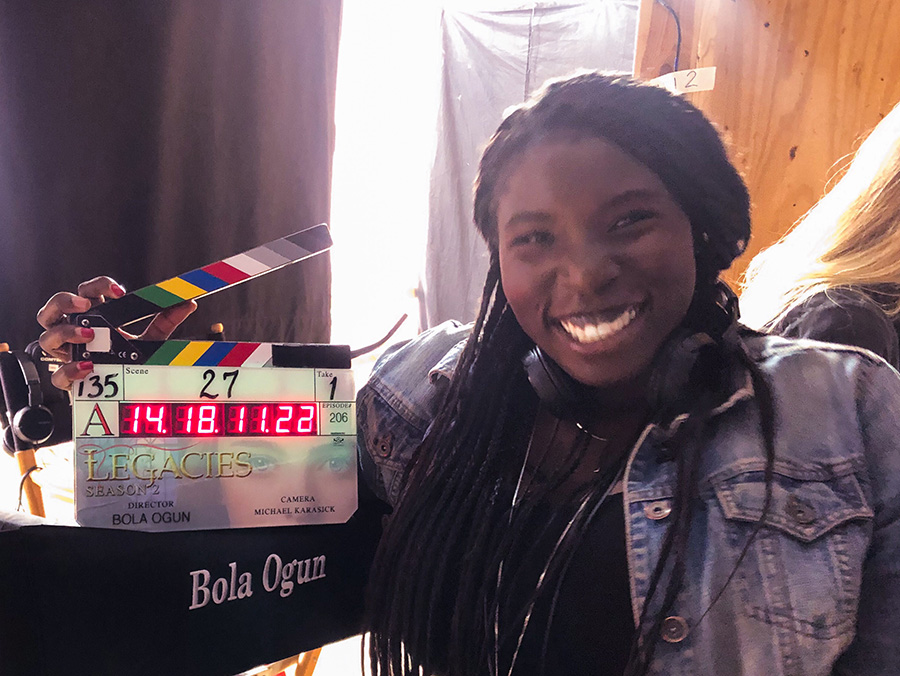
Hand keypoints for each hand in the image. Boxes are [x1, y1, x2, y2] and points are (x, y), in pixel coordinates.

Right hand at [37, 276, 196, 389]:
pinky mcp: (69, 379)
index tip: (119, 292)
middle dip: (64, 302)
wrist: (124, 390)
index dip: (97, 286)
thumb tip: (188, 304)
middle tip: (85, 305)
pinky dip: (71, 370)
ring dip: (64, 332)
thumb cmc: (129, 359)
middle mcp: (74, 332)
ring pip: (47, 338)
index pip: (86, 292)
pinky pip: (58, 375)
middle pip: (52, 309)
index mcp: (93, 317)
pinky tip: (90, 366)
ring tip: (88, 333)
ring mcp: (69, 355)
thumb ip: (166, 321)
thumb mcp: (150, 338)